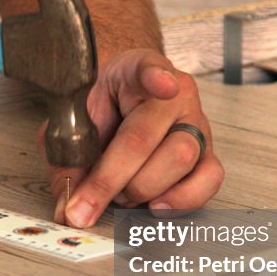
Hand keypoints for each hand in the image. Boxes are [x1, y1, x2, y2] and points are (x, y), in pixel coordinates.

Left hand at [45, 49, 223, 227]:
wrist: (123, 109)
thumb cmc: (102, 111)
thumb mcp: (74, 123)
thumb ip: (68, 159)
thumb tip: (68, 206)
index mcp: (136, 72)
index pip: (146, 68)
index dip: (155, 76)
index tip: (161, 84)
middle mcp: (176, 96)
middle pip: (147, 136)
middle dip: (110, 179)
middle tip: (86, 202)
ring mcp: (197, 125)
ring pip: (180, 160)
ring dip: (141, 189)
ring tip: (121, 196)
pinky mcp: (207, 155)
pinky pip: (208, 179)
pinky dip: (181, 200)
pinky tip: (155, 207)